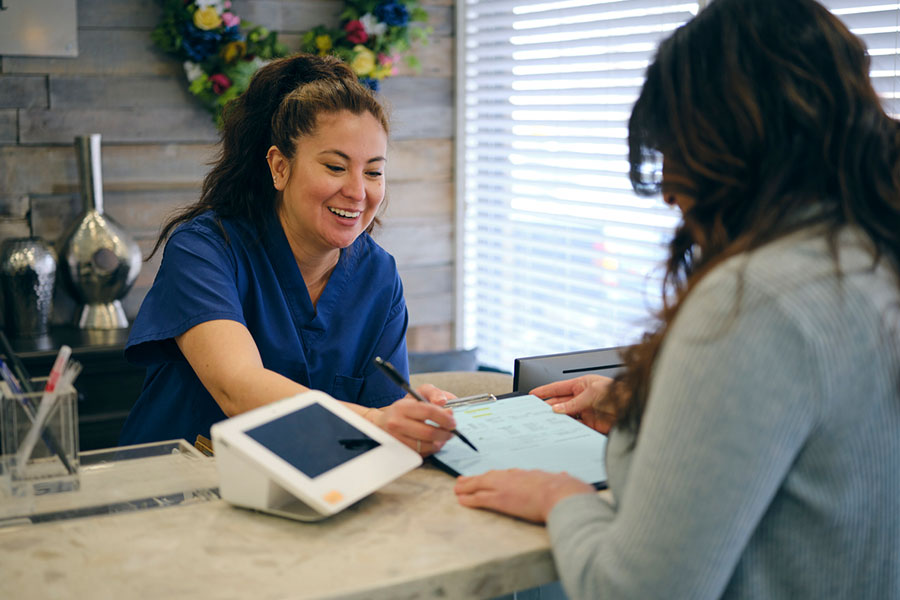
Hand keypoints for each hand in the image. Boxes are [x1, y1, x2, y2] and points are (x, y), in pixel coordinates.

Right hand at [369, 384, 456, 455]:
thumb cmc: (406, 407)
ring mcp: (397, 439)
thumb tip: (443, 402)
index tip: (453, 422)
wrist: (383, 423)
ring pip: (425, 446)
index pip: (428, 411)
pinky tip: (433, 443)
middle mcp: (397, 424)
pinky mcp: (399, 451)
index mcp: (403, 407)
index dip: (445, 418)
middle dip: (445, 433)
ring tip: (443, 437)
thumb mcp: (418, 393)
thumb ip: (434, 393)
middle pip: (428, 432)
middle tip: (452, 432)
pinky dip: (430, 449)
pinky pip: (420, 454)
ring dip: (439, 443)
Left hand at [454, 469, 594, 522]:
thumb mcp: (564, 481)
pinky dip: (469, 499)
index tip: (491, 477)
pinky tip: (461, 500)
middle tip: (464, 480)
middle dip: (476, 479)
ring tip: (458, 488)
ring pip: (480, 485)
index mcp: (528, 474)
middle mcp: (513, 477)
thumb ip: (561, 479)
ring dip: (467, 486)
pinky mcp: (499, 500)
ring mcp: (504, 487)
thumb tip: (565, 477)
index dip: (497, 477)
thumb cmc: (566, 490)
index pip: (508, 475)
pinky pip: (479, 498)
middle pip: (490, 476)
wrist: (561, 495)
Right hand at [531, 375, 615, 433]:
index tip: (533, 394)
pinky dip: (567, 429)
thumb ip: (573, 403)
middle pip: (560, 403)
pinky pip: (575, 427)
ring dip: (557, 419)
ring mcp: (586, 411)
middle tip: (537, 413)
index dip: (545, 391)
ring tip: (546, 423)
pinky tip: (561, 430)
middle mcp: (582, 398)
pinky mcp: (591, 424)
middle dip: (548, 407)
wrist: (634, 409)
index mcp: (581, 385)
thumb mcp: (592, 394)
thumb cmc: (618, 393)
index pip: (558, 388)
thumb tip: (557, 408)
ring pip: (566, 416)